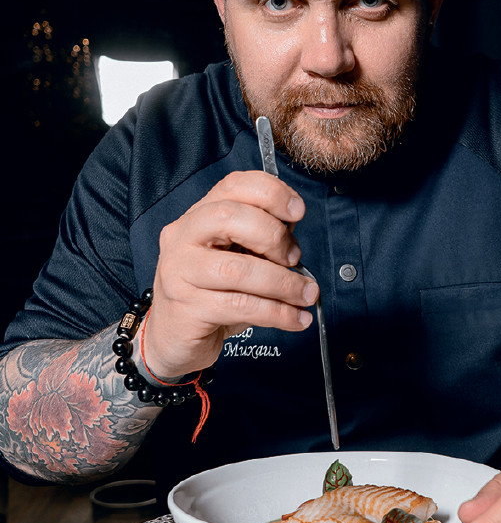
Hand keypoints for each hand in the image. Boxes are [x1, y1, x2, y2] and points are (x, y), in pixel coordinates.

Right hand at [143, 171, 318, 378]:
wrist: (172, 336)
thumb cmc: (210, 292)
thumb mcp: (236, 257)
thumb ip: (261, 241)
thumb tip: (294, 239)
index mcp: (198, 217)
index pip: (233, 186)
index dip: (271, 193)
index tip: (298, 211)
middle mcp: (182, 238)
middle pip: (229, 217)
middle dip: (273, 236)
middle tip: (295, 259)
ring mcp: (179, 273)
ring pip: (237, 269)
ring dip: (283, 283)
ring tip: (306, 294)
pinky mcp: (186, 310)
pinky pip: (240, 307)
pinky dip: (277, 313)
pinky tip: (296, 318)